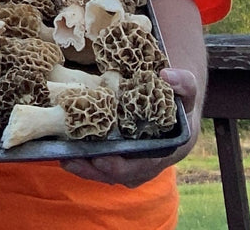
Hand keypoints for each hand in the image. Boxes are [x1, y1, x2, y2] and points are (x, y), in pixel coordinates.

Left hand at [60, 67, 199, 186]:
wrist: (172, 106)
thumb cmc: (178, 101)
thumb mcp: (186, 91)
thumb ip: (183, 83)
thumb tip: (166, 76)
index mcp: (164, 151)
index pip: (142, 166)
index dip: (121, 166)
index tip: (103, 159)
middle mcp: (146, 162)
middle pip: (118, 174)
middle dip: (94, 170)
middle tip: (71, 159)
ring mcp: (130, 161)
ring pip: (105, 172)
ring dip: (84, 167)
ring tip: (62, 157)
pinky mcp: (116, 154)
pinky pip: (98, 163)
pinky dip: (82, 160)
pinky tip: (63, 150)